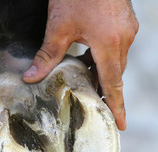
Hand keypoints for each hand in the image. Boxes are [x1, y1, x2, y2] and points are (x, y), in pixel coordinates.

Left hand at [23, 0, 138, 129]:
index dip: (117, 106)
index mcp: (110, 44)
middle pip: (115, 74)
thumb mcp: (59, 25)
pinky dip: (105, 56)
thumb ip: (47, 55)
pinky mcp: (125, 21)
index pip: (114, 84)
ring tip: (88, 82)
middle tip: (96, 105)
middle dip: (106, 90)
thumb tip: (30, 78)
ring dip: (104, 72)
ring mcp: (127, 29)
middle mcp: (124, 39)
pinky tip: (90, 55)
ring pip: (116, 60)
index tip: (121, 125)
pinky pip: (117, 47)